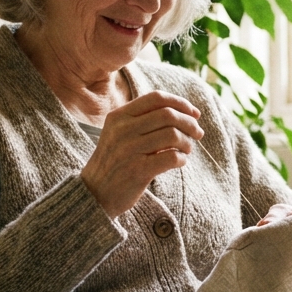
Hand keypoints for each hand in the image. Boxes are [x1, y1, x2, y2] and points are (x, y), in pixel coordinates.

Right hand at [81, 91, 203, 218]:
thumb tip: (186, 112)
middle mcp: (122, 130)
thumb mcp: (120, 133)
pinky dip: (181, 159)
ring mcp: (129, 150)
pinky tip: (179, 162)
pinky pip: (171, 158)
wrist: (94, 193)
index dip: (180, 103)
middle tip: (198, 133)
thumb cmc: (115, 161)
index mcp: (118, 116)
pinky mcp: (138, 171)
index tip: (194, 113)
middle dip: (189, 123)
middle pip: (168, 114)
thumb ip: (144, 120)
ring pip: (172, 135)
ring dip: (187, 142)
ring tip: (186, 150)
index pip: (156, 98)